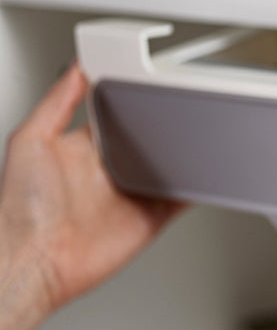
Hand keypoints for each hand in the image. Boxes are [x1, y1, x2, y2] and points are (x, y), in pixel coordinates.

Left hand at [0, 63, 182, 329]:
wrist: (32, 262)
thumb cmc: (19, 210)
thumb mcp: (29, 140)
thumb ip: (57, 102)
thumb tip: (77, 68)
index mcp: (81, 148)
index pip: (117, 116)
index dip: (134, 100)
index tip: (151, 84)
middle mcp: (108, 170)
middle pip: (148, 140)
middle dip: (166, 126)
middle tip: (183, 109)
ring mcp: (131, 195)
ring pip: (169, 167)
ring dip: (184, 156)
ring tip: (201, 137)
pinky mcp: (149, 218)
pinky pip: (180, 199)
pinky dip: (196, 189)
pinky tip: (204, 173)